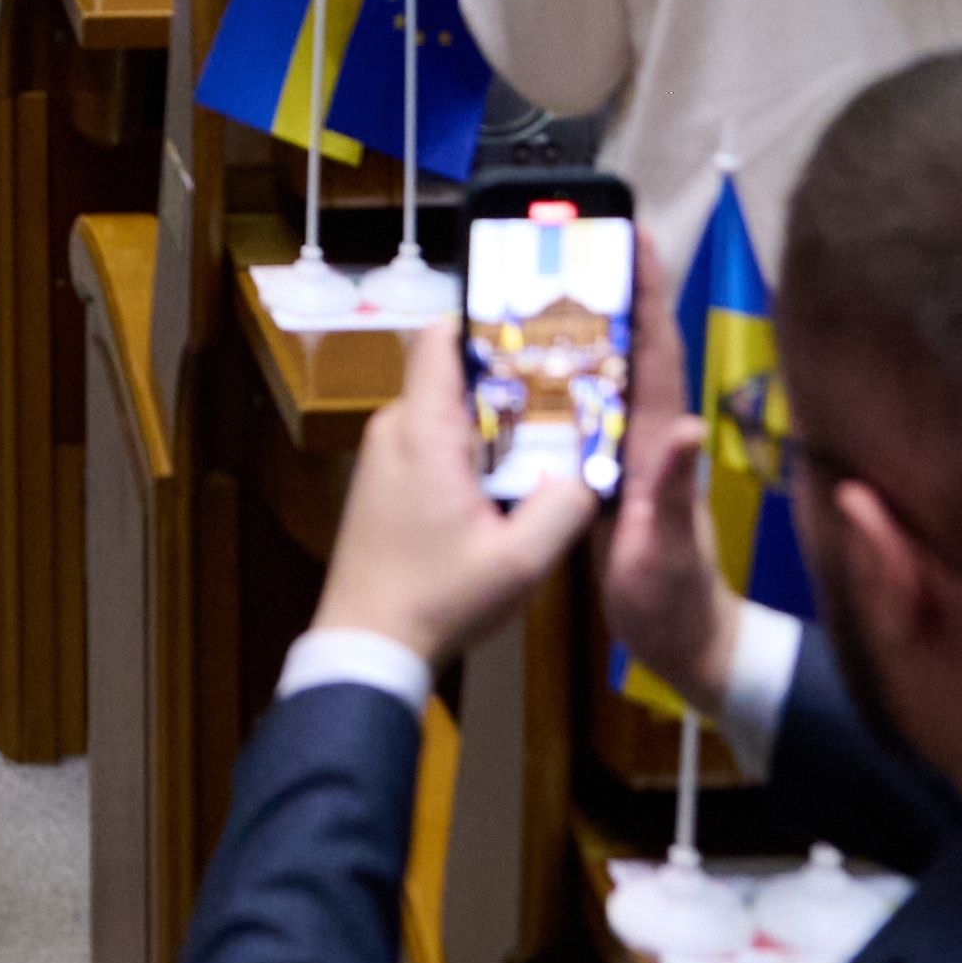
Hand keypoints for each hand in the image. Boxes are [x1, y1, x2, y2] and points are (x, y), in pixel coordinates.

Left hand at [306, 321, 604, 676]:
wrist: (368, 642)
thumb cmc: (441, 596)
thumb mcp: (520, 561)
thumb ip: (564, 506)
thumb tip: (593, 466)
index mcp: (423, 428)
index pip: (441, 337)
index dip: (486, 320)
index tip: (538, 329)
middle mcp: (395, 426)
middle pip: (452, 372)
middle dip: (507, 376)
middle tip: (565, 386)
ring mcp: (383, 453)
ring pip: (444, 408)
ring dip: (491, 417)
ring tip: (546, 432)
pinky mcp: (383, 480)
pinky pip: (429, 438)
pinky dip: (467, 444)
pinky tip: (506, 476)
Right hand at [587, 216, 736, 706]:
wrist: (685, 644)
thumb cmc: (676, 602)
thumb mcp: (667, 551)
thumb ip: (673, 492)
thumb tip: (682, 426)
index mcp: (661, 445)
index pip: (657, 355)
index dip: (648, 295)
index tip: (636, 236)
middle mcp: (649, 437)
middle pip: (631, 349)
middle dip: (614, 289)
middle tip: (579, 237)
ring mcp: (630, 455)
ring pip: (609, 375)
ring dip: (588, 325)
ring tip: (548, 278)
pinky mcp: (611, 476)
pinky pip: (590, 410)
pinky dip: (570, 376)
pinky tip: (537, 362)